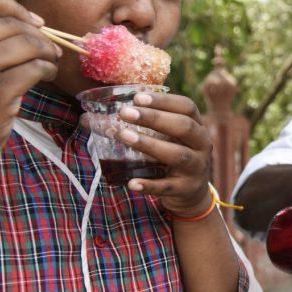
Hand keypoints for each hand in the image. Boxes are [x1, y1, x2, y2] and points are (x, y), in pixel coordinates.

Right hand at [0, 0, 60, 175]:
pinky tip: (48, 75)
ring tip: (51, 61)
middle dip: (39, 35)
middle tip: (51, 48)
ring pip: (27, 44)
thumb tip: (33, 20)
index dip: (13, 6)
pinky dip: (49, 68)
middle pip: (11, 24)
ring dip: (47, 51)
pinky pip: (36, 68)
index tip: (34, 21)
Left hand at [114, 91, 213, 214]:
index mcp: (198, 127)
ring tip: (123, 136)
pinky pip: (167, 187)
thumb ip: (145, 125)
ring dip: (150, 145)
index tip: (137, 97)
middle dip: (155, 118)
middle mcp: (202, 145)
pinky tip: (131, 182)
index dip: (164, 101)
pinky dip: (149, 185)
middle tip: (125, 113)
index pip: (187, 107)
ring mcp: (197, 168)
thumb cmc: (171, 157)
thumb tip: (88, 117)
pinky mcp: (186, 189)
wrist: (191, 195)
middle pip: (184, 127)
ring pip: (177, 155)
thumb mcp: (168, 139)